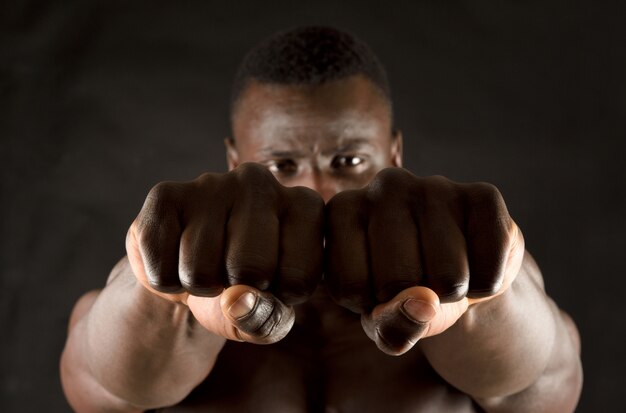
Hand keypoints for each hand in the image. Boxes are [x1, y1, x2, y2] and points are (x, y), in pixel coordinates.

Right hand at [126, 162, 324, 343]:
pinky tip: (175, 256)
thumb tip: (238, 301)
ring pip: (200, 271)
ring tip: (204, 264)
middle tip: (231, 275)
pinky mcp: (165, 196)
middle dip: (236, 290)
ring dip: (198, 286)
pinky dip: (165, 281)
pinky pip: (162, 268)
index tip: (271, 282)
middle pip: (252, 268)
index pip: (299, 278)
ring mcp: (211, 183)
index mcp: (304, 206)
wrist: (188, 268)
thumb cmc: (242, 288)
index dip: (279, 298)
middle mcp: (260, 182)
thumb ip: (266, 320)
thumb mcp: (267, 314)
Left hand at [324, 168, 524, 354]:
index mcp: (342, 210)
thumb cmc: (408, 292)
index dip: (371, 305)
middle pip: (396, 280)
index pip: (348, 286)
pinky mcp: (483, 195)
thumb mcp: (385, 320)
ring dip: (453, 294)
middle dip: (413, 300)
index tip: (379, 287)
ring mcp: (434, 184)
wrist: (462, 268)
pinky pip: (487, 270)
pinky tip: (474, 261)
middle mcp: (384, 185)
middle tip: (418, 280)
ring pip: (447, 278)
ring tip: (446, 271)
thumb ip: (391, 327)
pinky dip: (485, 284)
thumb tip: (423, 302)